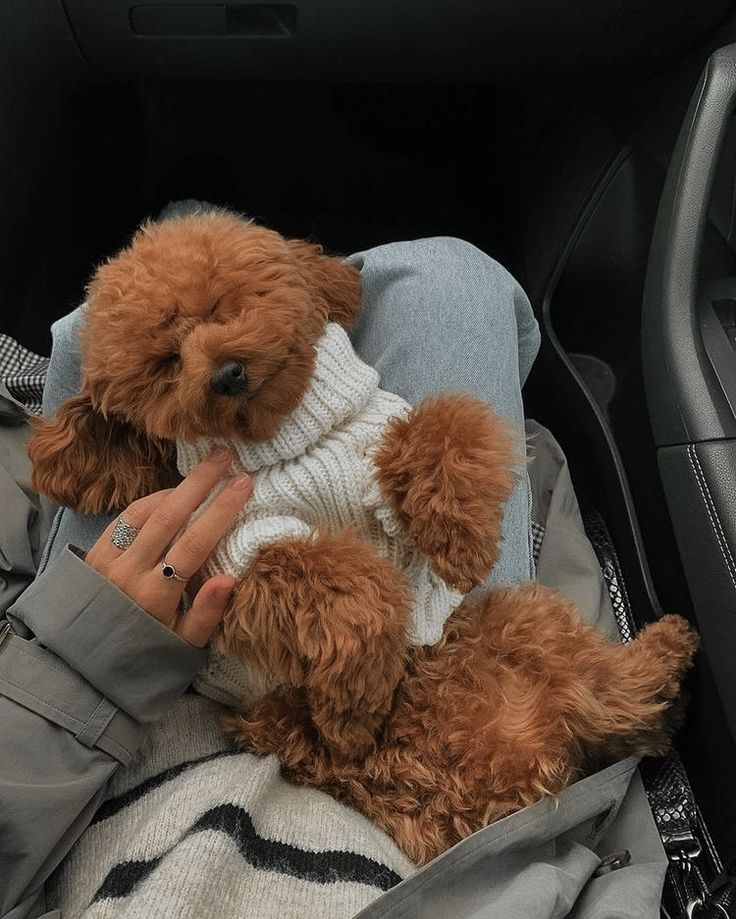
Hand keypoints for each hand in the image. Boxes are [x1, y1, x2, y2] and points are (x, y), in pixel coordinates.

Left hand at [85, 447, 251, 646]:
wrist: (82, 667)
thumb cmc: (144, 654)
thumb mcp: (182, 646)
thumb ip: (206, 614)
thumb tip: (229, 577)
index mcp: (156, 597)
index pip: (194, 543)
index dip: (221, 510)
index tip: (244, 483)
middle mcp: (129, 573)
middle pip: (168, 516)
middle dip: (200, 482)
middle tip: (225, 455)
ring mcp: (107, 561)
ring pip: (144, 511)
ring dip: (175, 488)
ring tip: (203, 471)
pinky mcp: (94, 554)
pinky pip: (124, 517)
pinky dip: (150, 500)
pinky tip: (170, 493)